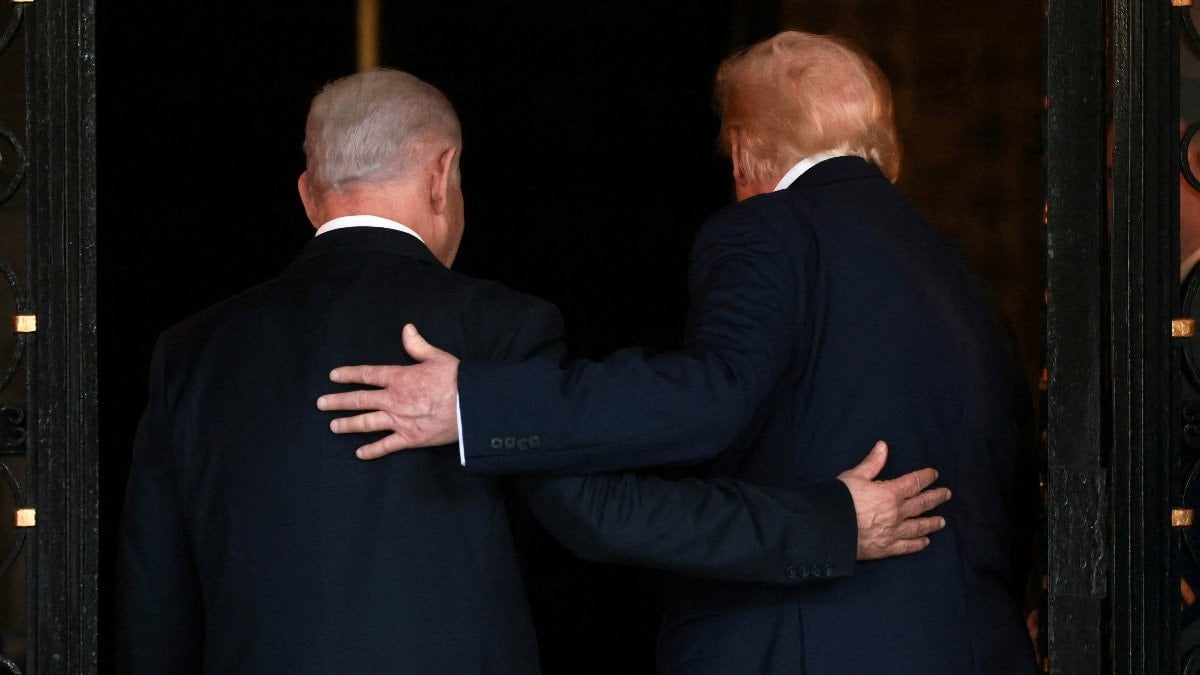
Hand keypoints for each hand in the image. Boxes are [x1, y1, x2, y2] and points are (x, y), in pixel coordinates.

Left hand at [316, 324, 459, 458]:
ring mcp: (400, 421)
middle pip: (360, 400)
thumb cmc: (457, 379)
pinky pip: (386, 446)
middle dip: (338, 402)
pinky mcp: (410, 438)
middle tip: (322, 403)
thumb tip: (407, 329)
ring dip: (348, 424)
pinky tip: (360, 453)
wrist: (472, 406)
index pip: (367, 375)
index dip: (349, 375)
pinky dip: (372, 450)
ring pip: (367, 423)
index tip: (334, 376)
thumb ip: (417, 345)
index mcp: (399, 378)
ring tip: (333, 426)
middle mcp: (394, 400)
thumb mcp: (436, 357)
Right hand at [837, 440, 950, 560]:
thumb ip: (872, 463)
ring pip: (919, 526)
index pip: (914, 482)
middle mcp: (897, 513)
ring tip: (942, 521)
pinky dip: (918, 544)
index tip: (934, 474)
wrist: (829, 529)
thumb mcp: (854, 476)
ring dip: (932, 522)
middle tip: (946, 494)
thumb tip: (883, 446)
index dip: (926, 477)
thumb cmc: (839, 500)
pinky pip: (908, 546)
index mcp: (890, 493)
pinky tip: (925, 542)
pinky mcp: (887, 548)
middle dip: (936, 497)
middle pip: (922, 504)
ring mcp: (894, 532)